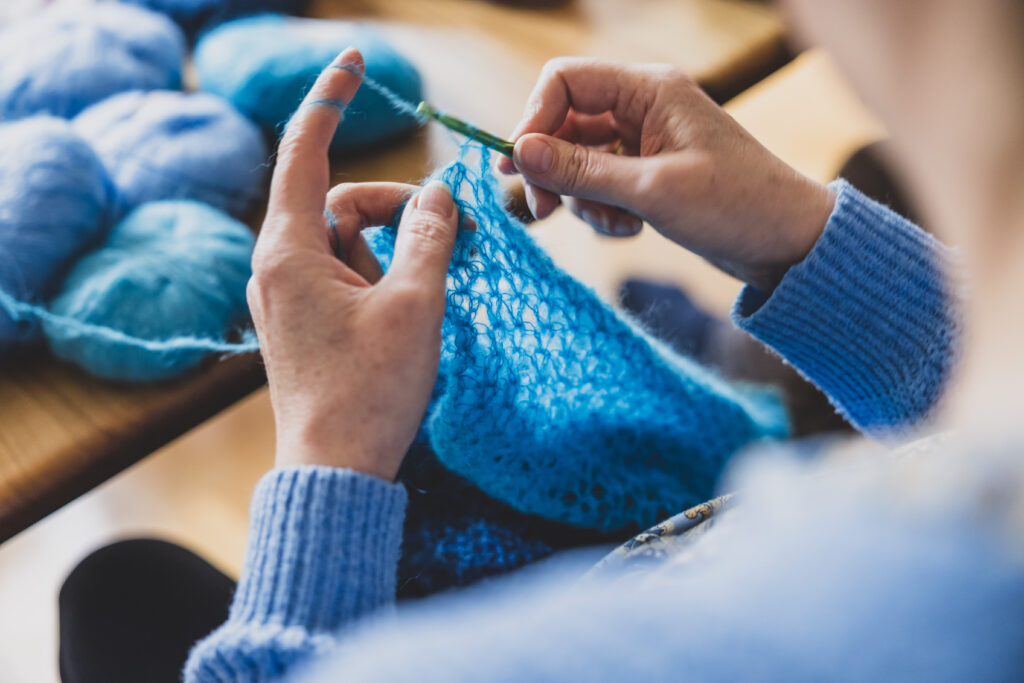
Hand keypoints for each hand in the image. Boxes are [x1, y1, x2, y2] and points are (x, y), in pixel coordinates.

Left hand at [247, 48, 459, 480]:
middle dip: (395, 206)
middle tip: (448, 232)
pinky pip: (345, 273)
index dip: (331, 99)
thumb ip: (429, 237)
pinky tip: (410, 310)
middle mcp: (277, 266)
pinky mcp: (304, 321)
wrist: (336, 472)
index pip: (304, 150)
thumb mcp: (415, 305)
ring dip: (394, 247)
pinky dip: (381, 274)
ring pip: (346, 240)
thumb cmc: (370, 392)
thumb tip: (438, 196)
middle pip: (340, 200)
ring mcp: (288, 296)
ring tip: (430, 289)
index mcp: (289, 251)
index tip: (354, 60)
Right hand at [499, 58, 835, 291]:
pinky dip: (604, 211)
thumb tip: (519, 152)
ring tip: (615, 225)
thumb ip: (580, 171)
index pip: (564, 81)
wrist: (788, 243)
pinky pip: (602, 185)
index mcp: (649, 90)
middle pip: (565, 124)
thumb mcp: (650, 191)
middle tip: (544, 211)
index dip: (533, 119)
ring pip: (580, 161)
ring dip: (583, 199)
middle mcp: (643, 107)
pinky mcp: (649, 173)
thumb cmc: (734, 207)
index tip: (519, 168)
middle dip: (553, 170)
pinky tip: (631, 230)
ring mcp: (645, 141)